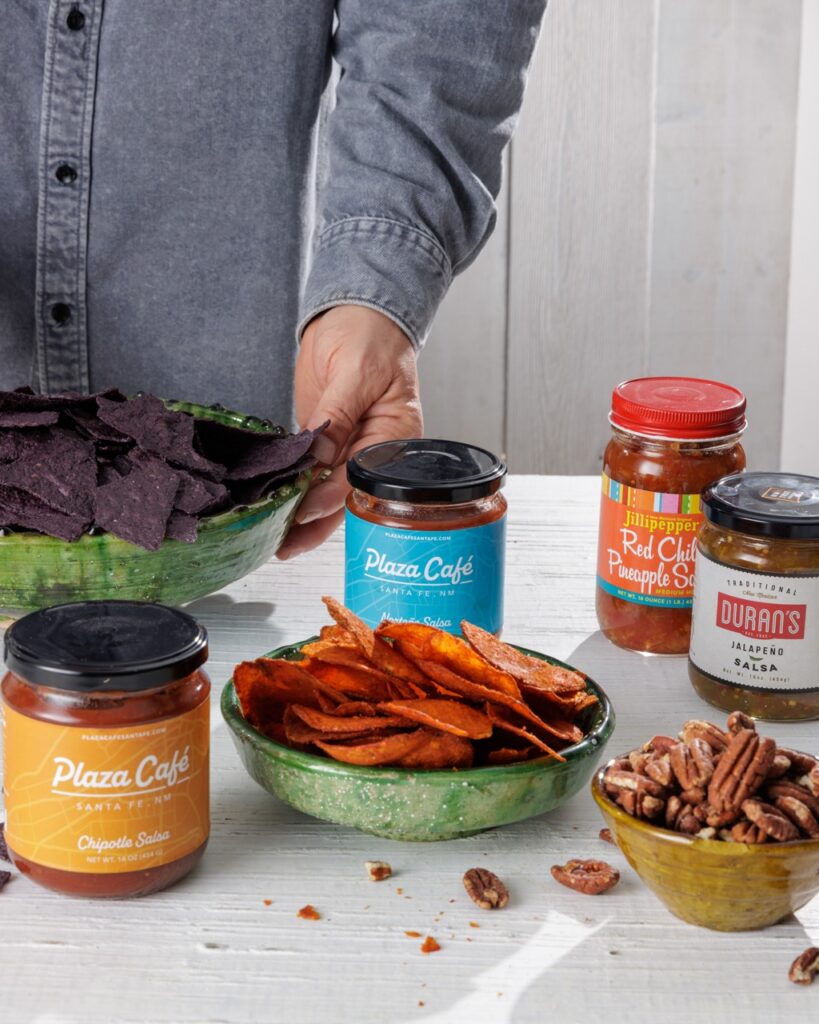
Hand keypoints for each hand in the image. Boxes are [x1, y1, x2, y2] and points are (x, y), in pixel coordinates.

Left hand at [277, 305, 422, 558]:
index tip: (303, 510)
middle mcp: (375, 450)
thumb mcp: (356, 371)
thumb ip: (337, 416)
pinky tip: (274, 509)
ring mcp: (349, 446)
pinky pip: (312, 472)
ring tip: (275, 541)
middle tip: (283, 545)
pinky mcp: (326, 440)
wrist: (356, 311)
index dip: (331, 497)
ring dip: (302, 516)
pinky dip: (294, 489)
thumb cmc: (370, 334)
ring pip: (327, 492)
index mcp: (396, 437)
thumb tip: (319, 456)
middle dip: (314, 522)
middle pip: (346, 497)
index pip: (362, 478)